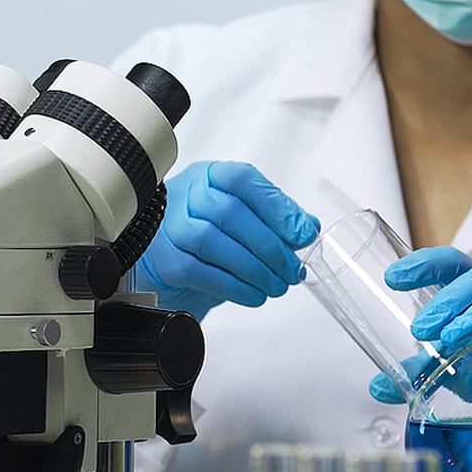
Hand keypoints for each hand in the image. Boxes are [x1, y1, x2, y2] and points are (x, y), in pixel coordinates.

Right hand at [135, 161, 318, 320]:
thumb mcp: (245, 220)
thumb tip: (308, 227)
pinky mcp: (163, 260)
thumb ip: (277, 219)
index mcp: (210, 176)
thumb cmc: (211, 239)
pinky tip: (254, 294)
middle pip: (229, 211)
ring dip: (254, 269)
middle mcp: (186, 194)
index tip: (304, 233)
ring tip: (277, 285)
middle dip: (270, 245)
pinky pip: (199, 272)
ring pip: (213, 241)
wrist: (170, 268)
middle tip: (292, 269)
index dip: (277, 207)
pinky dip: (234, 287)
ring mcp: (169, 226)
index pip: (243, 179)